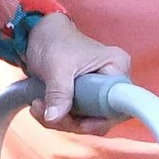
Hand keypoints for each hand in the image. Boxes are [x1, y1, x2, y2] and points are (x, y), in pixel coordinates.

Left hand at [23, 13, 132, 134]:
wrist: (38, 35)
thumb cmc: (54, 41)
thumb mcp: (56, 66)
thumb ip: (58, 92)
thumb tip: (54, 118)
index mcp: (117, 67)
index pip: (121, 105)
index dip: (102, 120)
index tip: (80, 123)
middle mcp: (112, 81)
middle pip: (102, 118)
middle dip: (72, 121)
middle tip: (46, 111)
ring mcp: (99, 91)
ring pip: (86, 121)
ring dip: (59, 120)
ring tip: (37, 104)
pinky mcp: (85, 98)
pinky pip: (76, 118)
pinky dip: (56, 116)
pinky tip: (39, 104)